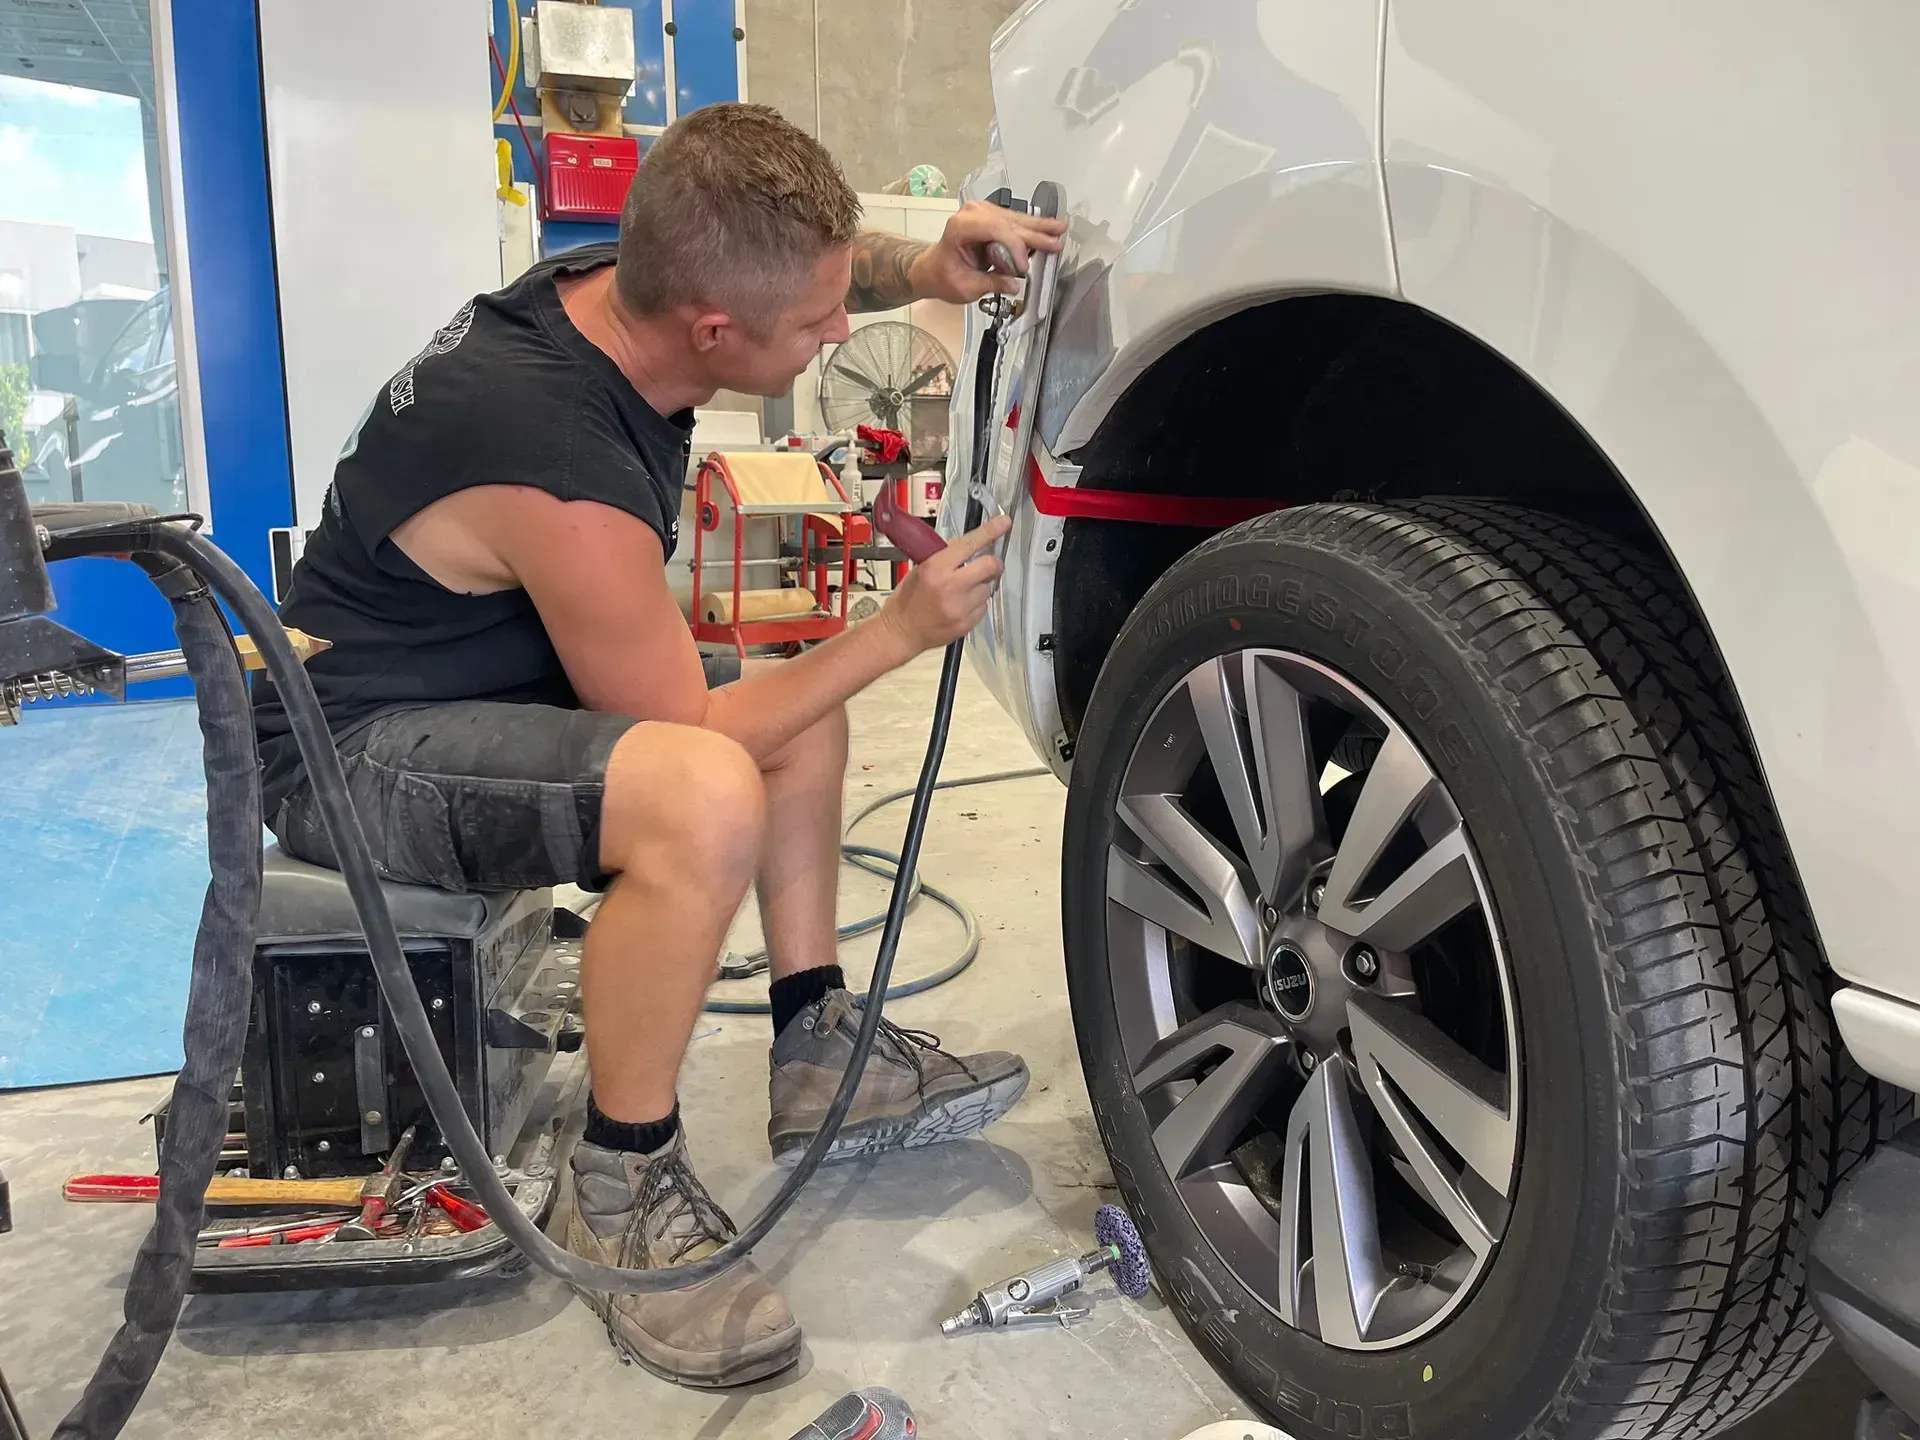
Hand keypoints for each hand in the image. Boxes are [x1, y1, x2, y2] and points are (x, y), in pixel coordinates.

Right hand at [878, 514, 1012, 654]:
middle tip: (989, 564)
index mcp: (935, 568)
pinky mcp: (967, 624)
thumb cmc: (908, 599)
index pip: (970, 544)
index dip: (991, 531)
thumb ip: (947, 556)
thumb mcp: (921, 568)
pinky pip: (983, 607)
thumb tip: (972, 546)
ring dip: (982, 586)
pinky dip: (977, 603)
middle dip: (993, 563)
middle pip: (990, 566)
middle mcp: (950, 587)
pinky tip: (961, 605)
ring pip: (988, 588)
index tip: (1004, 523)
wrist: (902, 631)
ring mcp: (960, 607)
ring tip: (963, 591)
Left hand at [907, 202, 1067, 304]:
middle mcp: (971, 214)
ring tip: (1058, 229)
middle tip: (1055, 241)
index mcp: (960, 227)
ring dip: (1038, 227)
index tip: (1023, 267)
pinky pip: (1014, 222)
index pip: (996, 229)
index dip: (1015, 248)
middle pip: (1009, 223)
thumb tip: (1014, 283)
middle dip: (1034, 234)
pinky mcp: (990, 219)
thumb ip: (991, 283)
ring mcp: (981, 213)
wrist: (932, 269)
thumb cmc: (942, 274)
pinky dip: (1030, 228)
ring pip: (1015, 220)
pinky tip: (1046, 229)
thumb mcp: (965, 286)